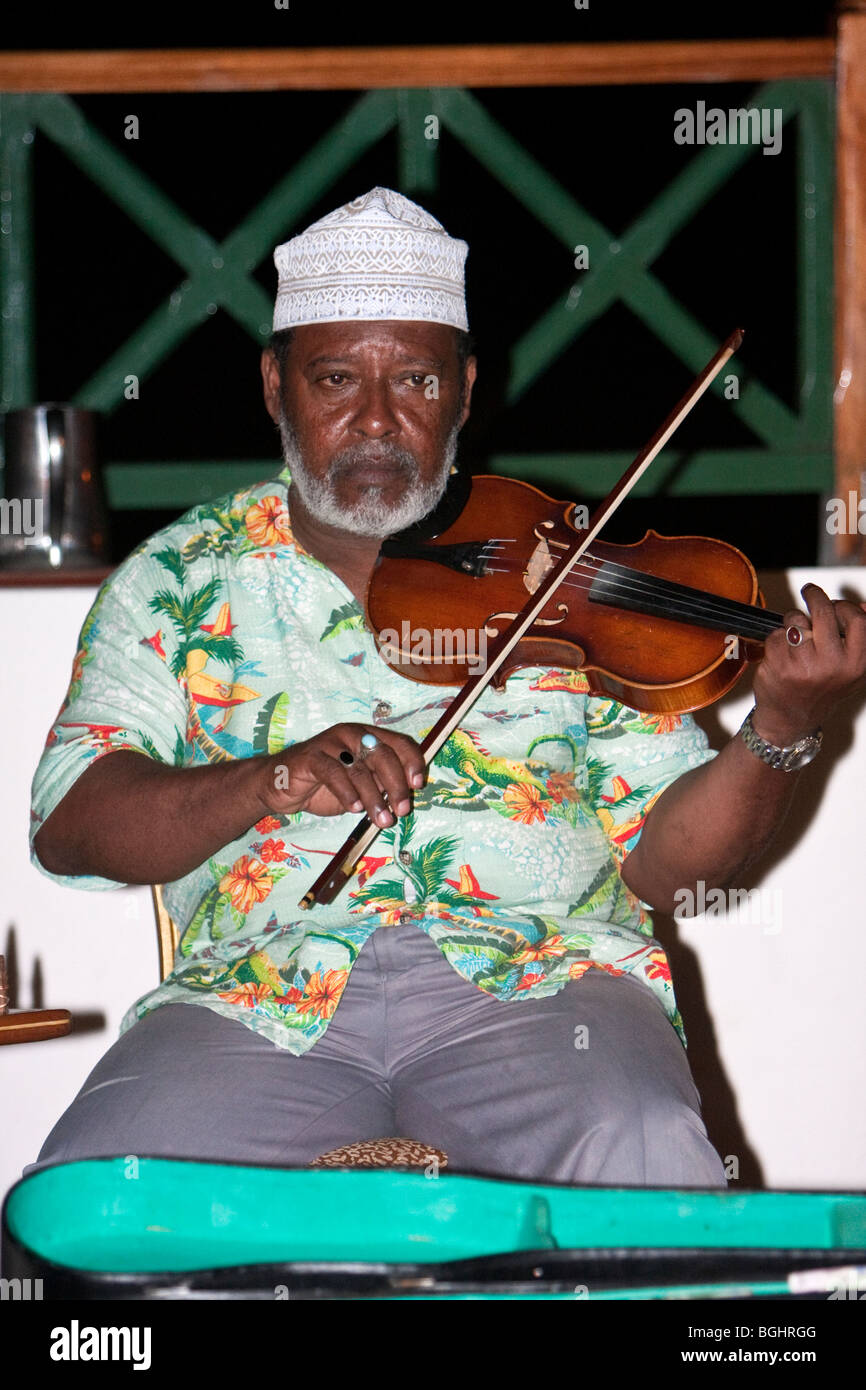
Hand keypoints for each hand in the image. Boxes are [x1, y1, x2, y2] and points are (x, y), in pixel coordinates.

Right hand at [259, 723, 426, 826]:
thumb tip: (406, 796)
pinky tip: (353, 808)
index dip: (413, 762)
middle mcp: (352, 735)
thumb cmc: (323, 786)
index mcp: (368, 737)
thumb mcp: (360, 788)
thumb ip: (380, 785)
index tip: (418, 786)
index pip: (399, 743)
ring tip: (381, 819)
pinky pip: (334, 773)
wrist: (280, 785)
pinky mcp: (311, 757)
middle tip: (402, 811)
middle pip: (383, 755)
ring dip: (374, 798)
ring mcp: (330, 743)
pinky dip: (347, 793)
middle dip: (397, 785)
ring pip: (360, 768)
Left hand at [751, 584, 865, 743]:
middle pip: (824, 612)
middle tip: (810, 591)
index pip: (857, 620)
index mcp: (855, 665)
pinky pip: (776, 634)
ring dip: (793, 622)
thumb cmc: (820, 690)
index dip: (844, 606)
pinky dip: (776, 639)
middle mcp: (832, 665)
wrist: (790, 719)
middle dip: (815, 595)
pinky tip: (781, 653)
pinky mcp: (779, 665)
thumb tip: (864, 606)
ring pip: (796, 620)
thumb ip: (858, 638)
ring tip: (795, 637)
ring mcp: (804, 665)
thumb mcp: (848, 669)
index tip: (835, 604)